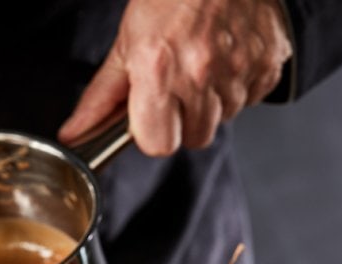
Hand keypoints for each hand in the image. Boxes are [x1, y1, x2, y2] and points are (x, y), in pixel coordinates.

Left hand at [58, 0, 291, 155]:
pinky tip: (226, 57)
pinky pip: (250, 99)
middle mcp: (200, 74)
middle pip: (193, 139)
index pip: (157, 145)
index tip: (150, 114)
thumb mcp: (127, 41)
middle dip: (182, 121)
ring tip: (202, 63)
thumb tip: (74, 134)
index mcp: (158, 69)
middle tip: (177, 84)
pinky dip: (237, 85)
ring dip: (211, 102)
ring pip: (222, 120)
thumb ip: (101, 96)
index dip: (152, 132)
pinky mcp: (267, 67)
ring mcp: (239, 72)